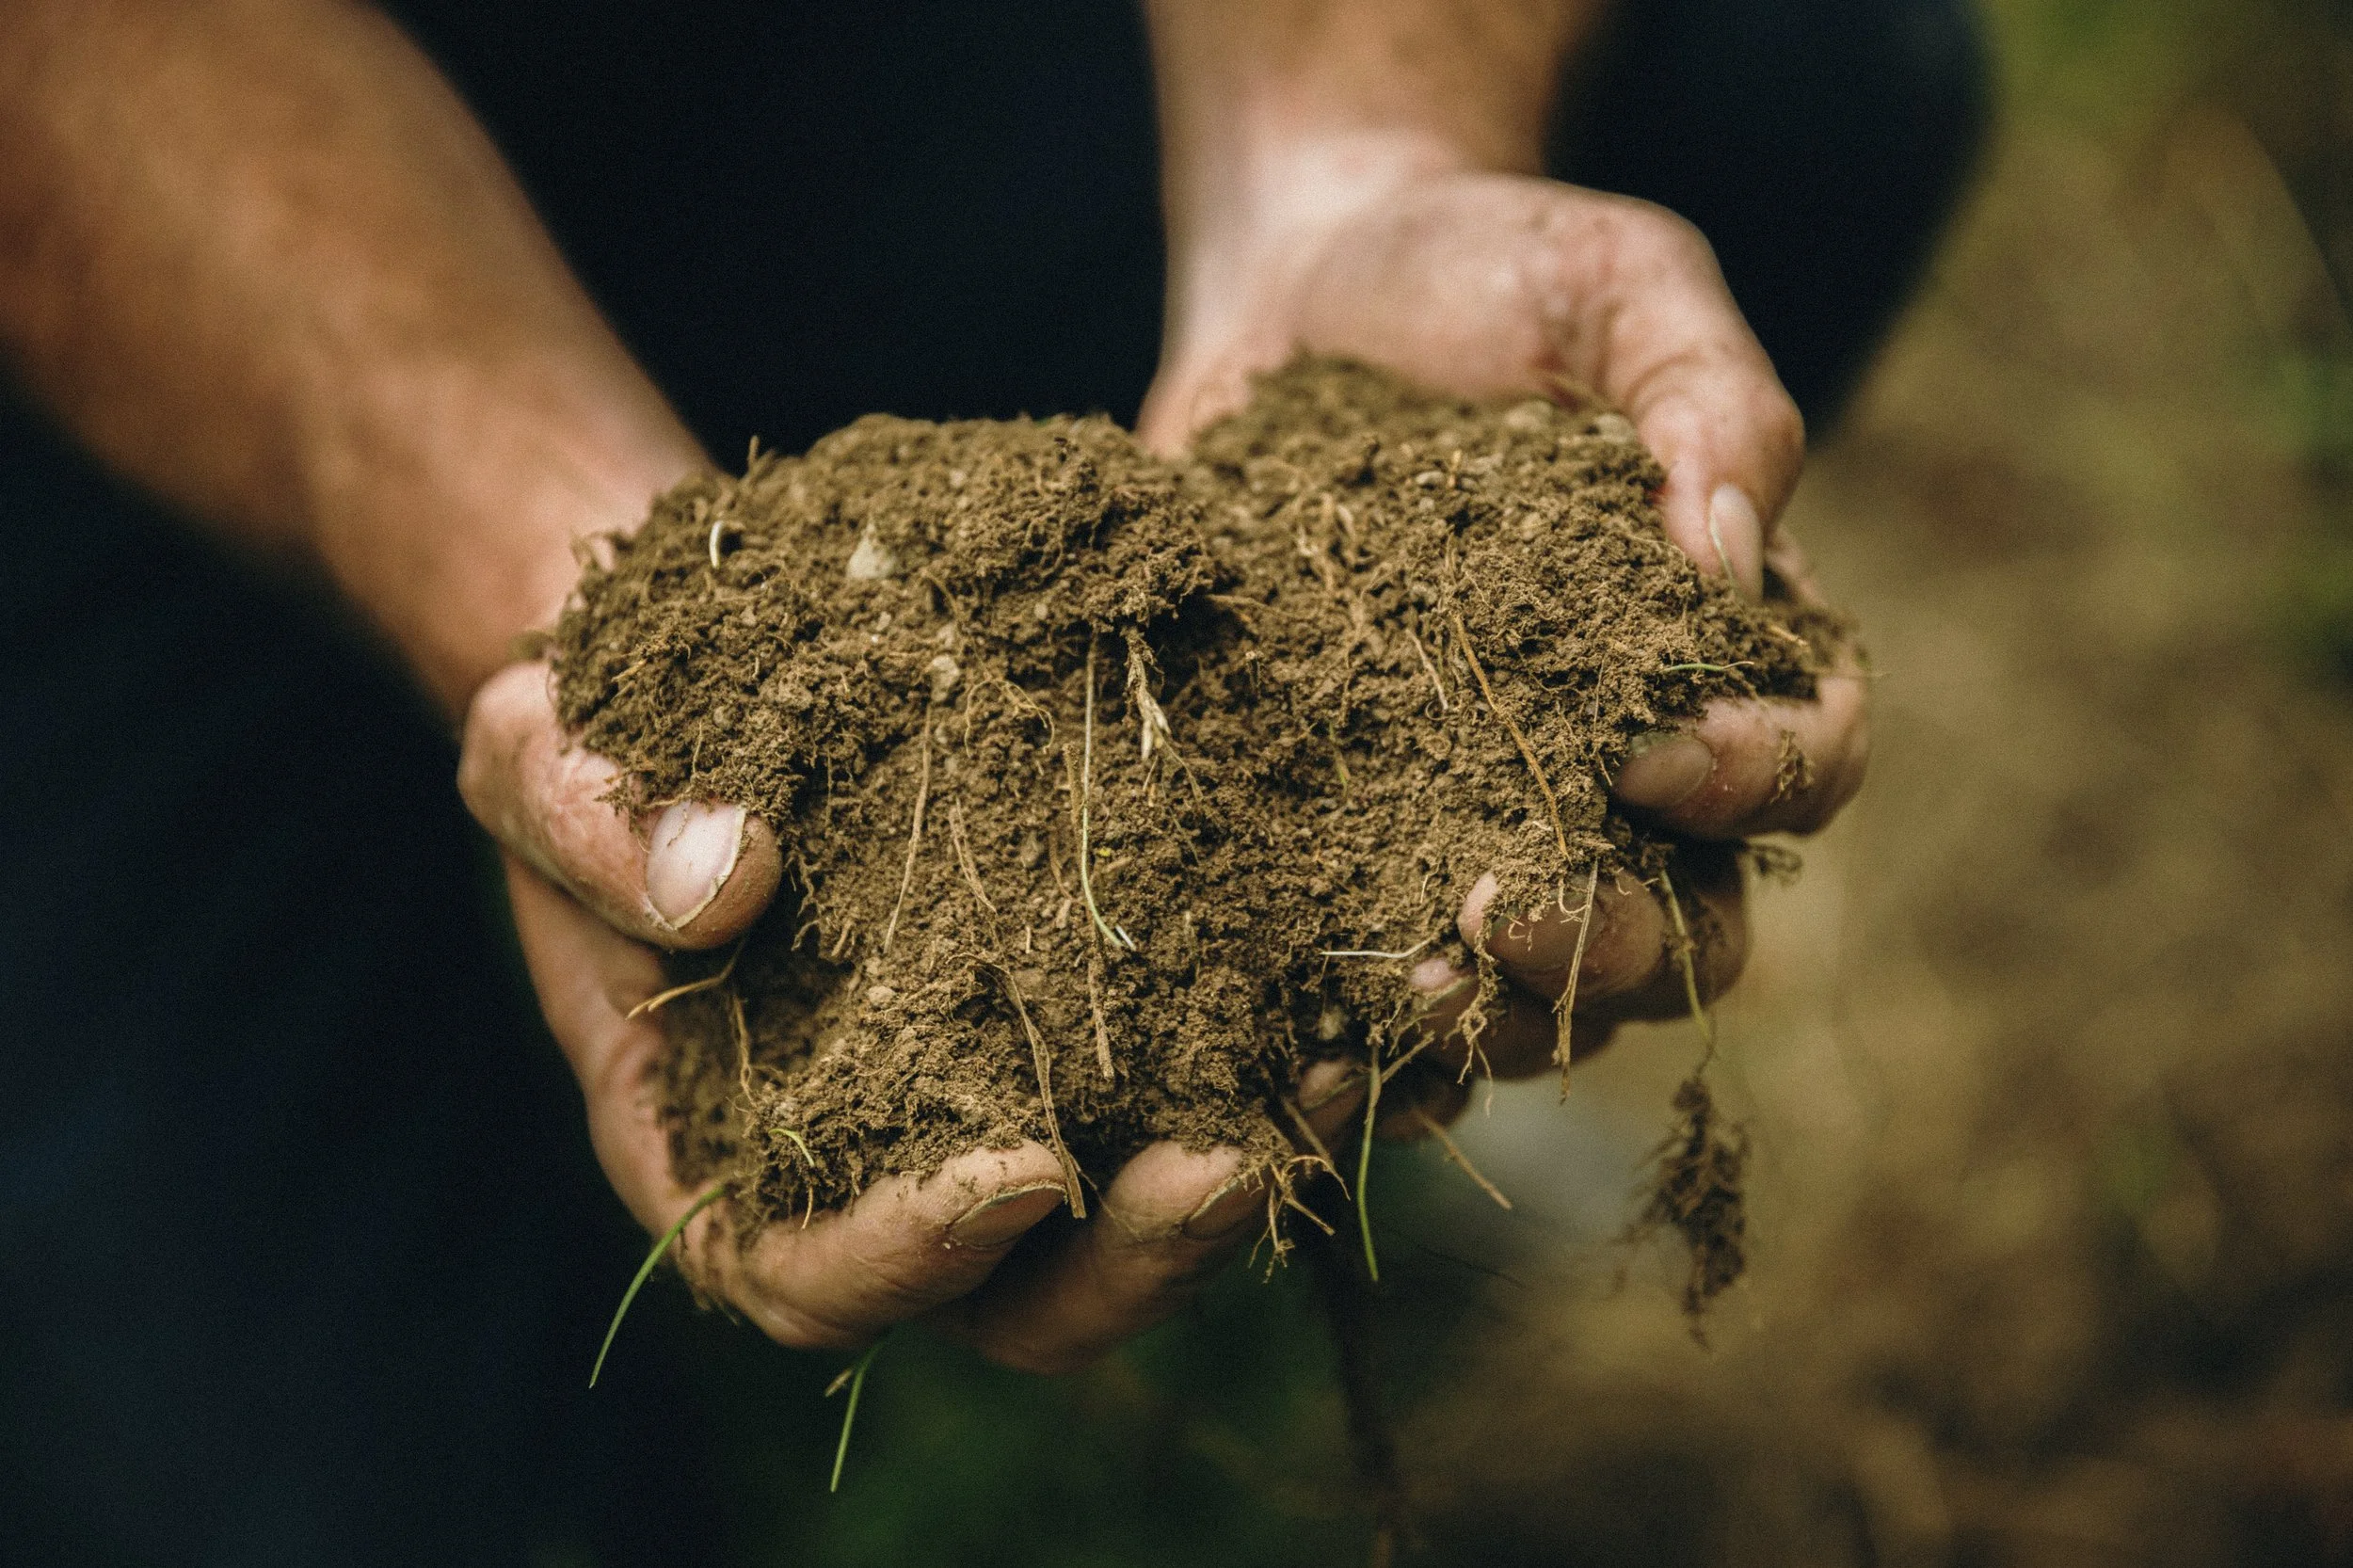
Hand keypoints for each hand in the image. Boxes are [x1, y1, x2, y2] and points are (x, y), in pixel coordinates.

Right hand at [464, 665, 1314, 1372]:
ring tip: (1341, 1069)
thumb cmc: (595, 739)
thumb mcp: (540, 752)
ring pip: (1132, 1213)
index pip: (807, 1278)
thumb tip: (720, 881)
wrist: (698, 682)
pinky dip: (1273, 1051)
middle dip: (1130, 1260)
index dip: (910, 1256)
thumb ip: (591, 821)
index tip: (1020, 1173)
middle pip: (1015, 1296)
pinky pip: (1190, 1079)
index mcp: (716, 1152)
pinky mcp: (1088, 1022)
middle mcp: (869, 1163)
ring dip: (1245, 1166)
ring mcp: (990, 1099)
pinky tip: (1354, 982)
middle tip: (1232, 1164)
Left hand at [1139, 161, 1869, 1092]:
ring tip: (1398, 993)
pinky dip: (1347, 1036)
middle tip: (1513, 915)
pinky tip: (1291, 1052)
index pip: (1807, 763)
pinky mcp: (1341, 830)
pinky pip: (1369, 976)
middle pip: (1682, 924)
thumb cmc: (1494, 272)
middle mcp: (1617, 765)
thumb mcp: (1626, 286)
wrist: (1308, 283)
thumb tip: (1731, 563)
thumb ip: (1710, 406)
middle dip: (1615, 941)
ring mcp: (1476, 813)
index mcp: (1725, 651)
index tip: (1650, 751)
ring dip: (1483, 1018)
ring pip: (1534, 986)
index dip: (1755, 783)